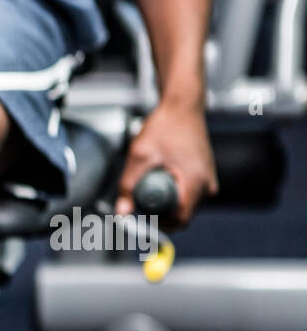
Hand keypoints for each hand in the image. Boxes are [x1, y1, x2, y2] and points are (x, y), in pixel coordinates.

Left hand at [115, 101, 217, 227]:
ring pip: (184, 206)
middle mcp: (208, 184)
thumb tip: (121, 213)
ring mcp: (209, 180)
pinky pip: (187, 195)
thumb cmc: (164, 126)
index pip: (180, 220)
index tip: (142, 217)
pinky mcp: (205, 176)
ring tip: (153, 179)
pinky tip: (162, 175)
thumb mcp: (139, 156)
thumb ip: (128, 186)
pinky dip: (173, 191)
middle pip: (182, 214)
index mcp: (196, 182)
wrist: (182, 106)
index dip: (159, 224)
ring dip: (166, 201)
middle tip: (142, 196)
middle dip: (160, 212)